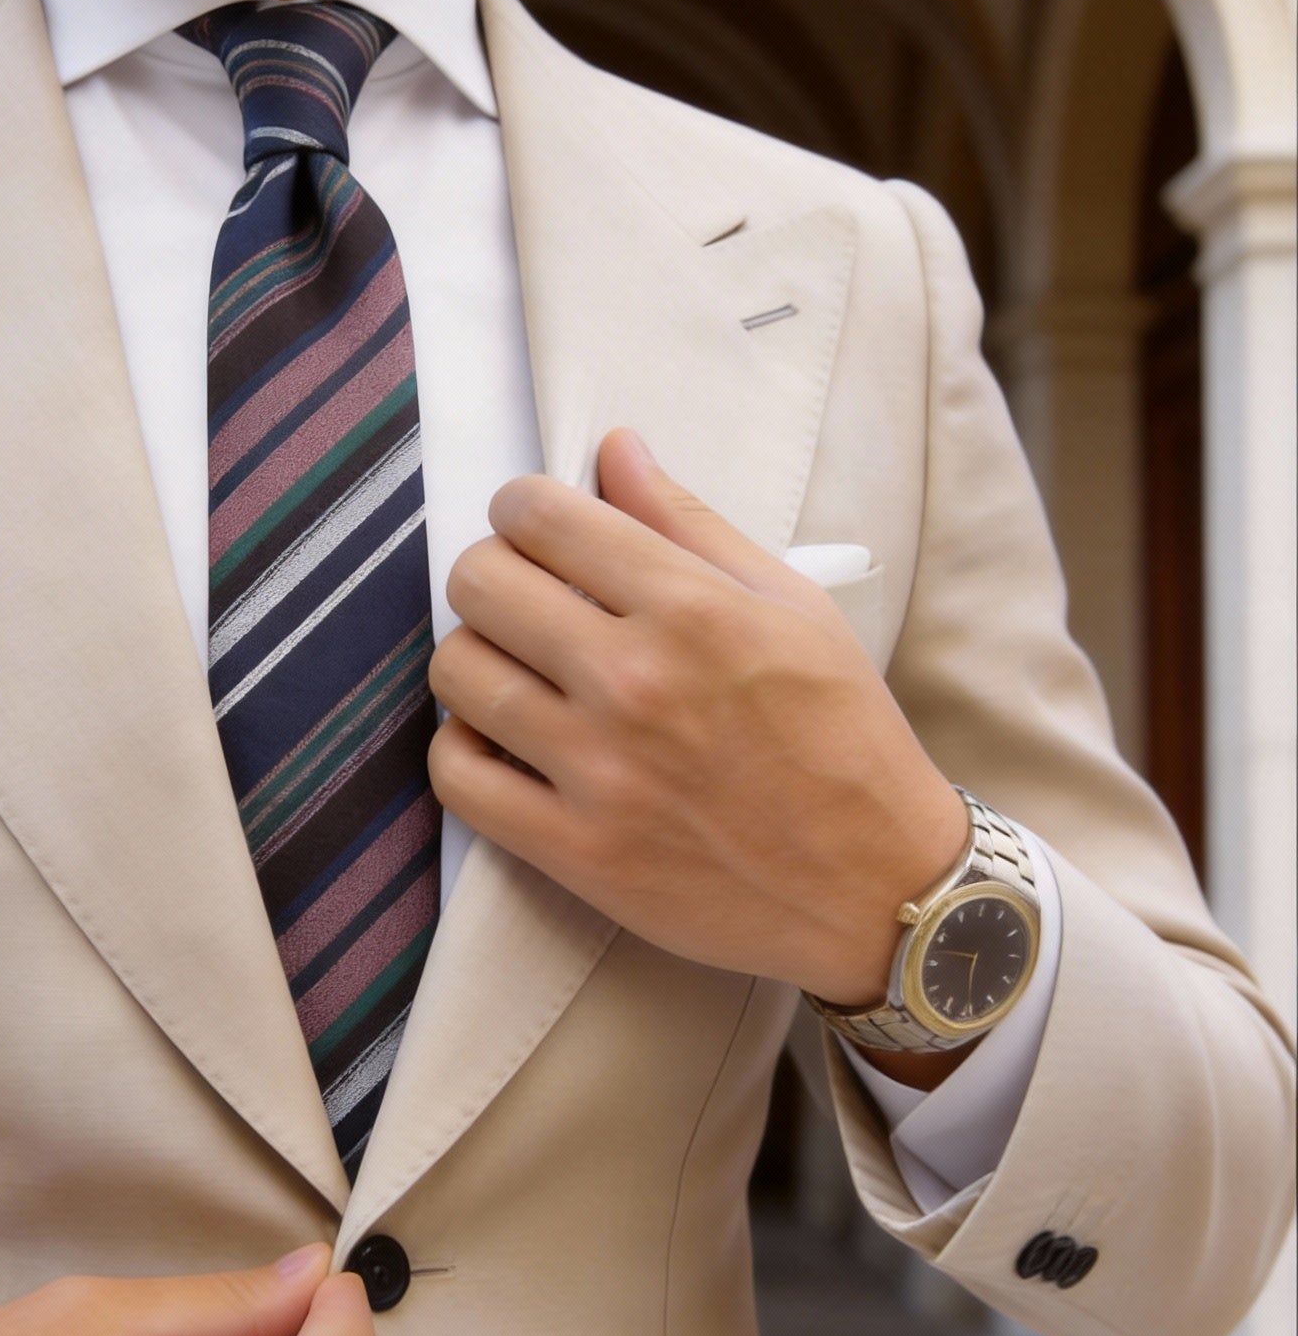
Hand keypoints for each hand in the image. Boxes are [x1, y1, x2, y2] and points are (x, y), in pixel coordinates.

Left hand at [428, 427, 967, 1010]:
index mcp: (691, 609)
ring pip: (457, 673)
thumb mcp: (793, 607)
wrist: (878, 886)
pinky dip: (462, 749)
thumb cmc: (843, 737)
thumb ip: (690, 523)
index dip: (522, 508)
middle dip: (491, 575)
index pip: (541, 517)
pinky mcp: (574, 850)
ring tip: (515, 671)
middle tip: (524, 599)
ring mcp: (598, 771)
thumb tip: (614, 449)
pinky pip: (458, 777)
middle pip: (480, 584)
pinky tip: (500, 741)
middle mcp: (634, 682)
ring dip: (474, 659)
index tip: (538, 529)